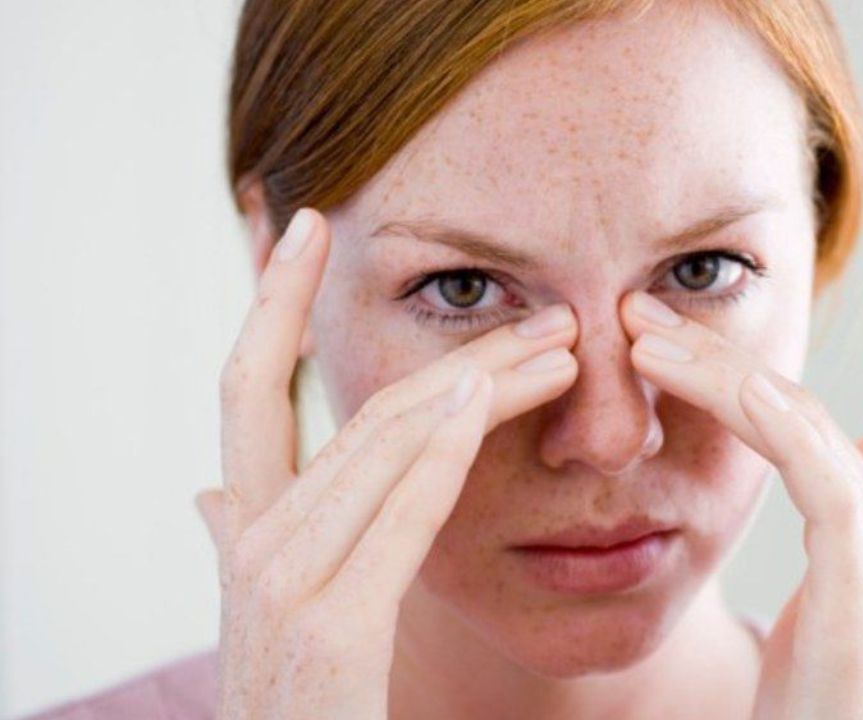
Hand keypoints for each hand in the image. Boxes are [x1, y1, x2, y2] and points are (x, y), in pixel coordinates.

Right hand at [194, 208, 579, 718]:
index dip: (273, 303)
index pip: (247, 389)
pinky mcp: (333, 624)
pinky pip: (400, 511)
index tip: (309, 228)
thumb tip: (206, 494)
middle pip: (360, 408)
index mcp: (243, 529)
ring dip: (481, 384)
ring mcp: (285, 581)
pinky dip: (445, 447)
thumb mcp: (258, 613)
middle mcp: (254, 542)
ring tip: (556, 347)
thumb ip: (238, 541)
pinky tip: (486, 398)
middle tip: (533, 306)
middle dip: (456, 350)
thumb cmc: (294, 704)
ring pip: (389, 443)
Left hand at [620, 205, 862, 718]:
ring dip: (722, 363)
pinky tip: (685, 377)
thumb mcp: (803, 621)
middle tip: (851, 233)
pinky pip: (812, 474)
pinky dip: (749, 413)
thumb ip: (798, 550)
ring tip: (646, 327)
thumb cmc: (805, 719)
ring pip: (809, 422)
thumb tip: (737, 505)